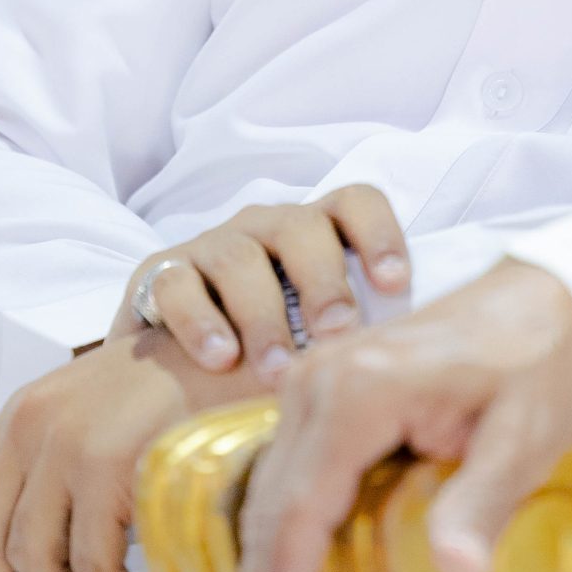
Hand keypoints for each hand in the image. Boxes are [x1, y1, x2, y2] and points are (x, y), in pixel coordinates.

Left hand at [0, 328, 241, 571]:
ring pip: (36, 559)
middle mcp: (29, 425)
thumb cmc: (181, 387)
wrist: (241, 348)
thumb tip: (49, 563)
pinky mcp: (107, 468)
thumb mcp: (98, 412)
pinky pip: (94, 567)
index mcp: (21, 412)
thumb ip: (60, 468)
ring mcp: (66, 446)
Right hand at [115, 189, 409, 380]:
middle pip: (301, 228)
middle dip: (324, 282)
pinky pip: (175, 285)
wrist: (177, 362)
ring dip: (263, 316)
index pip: (356, 203)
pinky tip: (221, 360)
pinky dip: (199, 323)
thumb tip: (411, 362)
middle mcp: (266, 226)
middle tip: (338, 334)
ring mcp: (212, 246)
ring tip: (279, 369)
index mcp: (317, 230)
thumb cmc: (276, 344)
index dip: (381, 235)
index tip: (397, 286)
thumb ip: (361, 332)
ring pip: (240, 258)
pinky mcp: (160, 275)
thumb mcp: (321, 332)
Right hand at [235, 259, 571, 571]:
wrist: (549, 297)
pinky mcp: (325, 392)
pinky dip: (282, 542)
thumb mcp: (527, 434)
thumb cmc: (539, 364)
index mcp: (357, 392)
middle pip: (269, 511)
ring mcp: (314, 381)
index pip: (299, 512)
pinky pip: (288, 477)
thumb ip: (484, 500)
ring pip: (268, 497)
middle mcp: (317, 381)